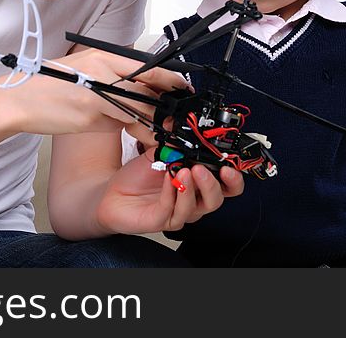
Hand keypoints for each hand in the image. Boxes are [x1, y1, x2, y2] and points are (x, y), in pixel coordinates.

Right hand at [0, 48, 189, 136]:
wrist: (18, 100)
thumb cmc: (49, 86)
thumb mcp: (84, 72)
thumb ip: (111, 80)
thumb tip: (140, 94)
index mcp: (103, 56)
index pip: (149, 66)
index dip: (171, 80)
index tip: (183, 90)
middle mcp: (103, 70)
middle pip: (149, 87)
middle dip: (168, 105)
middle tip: (178, 117)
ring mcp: (98, 92)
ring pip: (140, 108)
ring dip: (155, 123)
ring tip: (163, 132)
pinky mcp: (91, 114)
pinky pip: (122, 125)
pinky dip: (133, 132)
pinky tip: (139, 138)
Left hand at [94, 147, 243, 233]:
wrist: (112, 192)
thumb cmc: (139, 176)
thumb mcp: (159, 152)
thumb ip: (174, 142)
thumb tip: (183, 125)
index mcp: (199, 184)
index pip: (227, 186)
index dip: (233, 178)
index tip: (229, 164)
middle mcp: (193, 200)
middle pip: (217, 199)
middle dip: (214, 184)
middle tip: (203, 168)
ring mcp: (178, 212)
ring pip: (196, 208)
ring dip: (192, 188)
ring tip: (184, 171)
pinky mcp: (161, 220)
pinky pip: (171, 209)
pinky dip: (171, 193)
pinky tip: (167, 178)